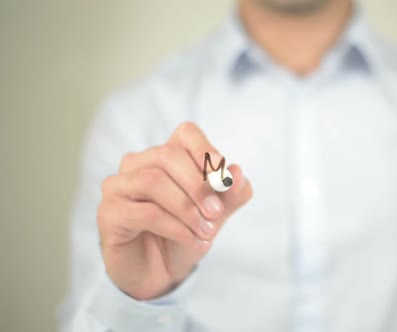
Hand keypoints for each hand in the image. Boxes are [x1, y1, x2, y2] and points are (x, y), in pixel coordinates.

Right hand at [97, 122, 252, 299]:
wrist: (161, 272)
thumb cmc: (186, 233)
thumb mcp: (216, 214)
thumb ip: (231, 193)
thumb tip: (237, 173)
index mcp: (166, 156)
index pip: (185, 134)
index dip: (205, 150)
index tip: (223, 178)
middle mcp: (138, 164)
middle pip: (168, 156)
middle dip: (198, 185)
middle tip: (217, 213)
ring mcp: (118, 186)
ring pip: (153, 181)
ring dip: (186, 208)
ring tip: (206, 231)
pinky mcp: (108, 213)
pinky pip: (144, 212)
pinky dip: (175, 227)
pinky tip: (192, 240)